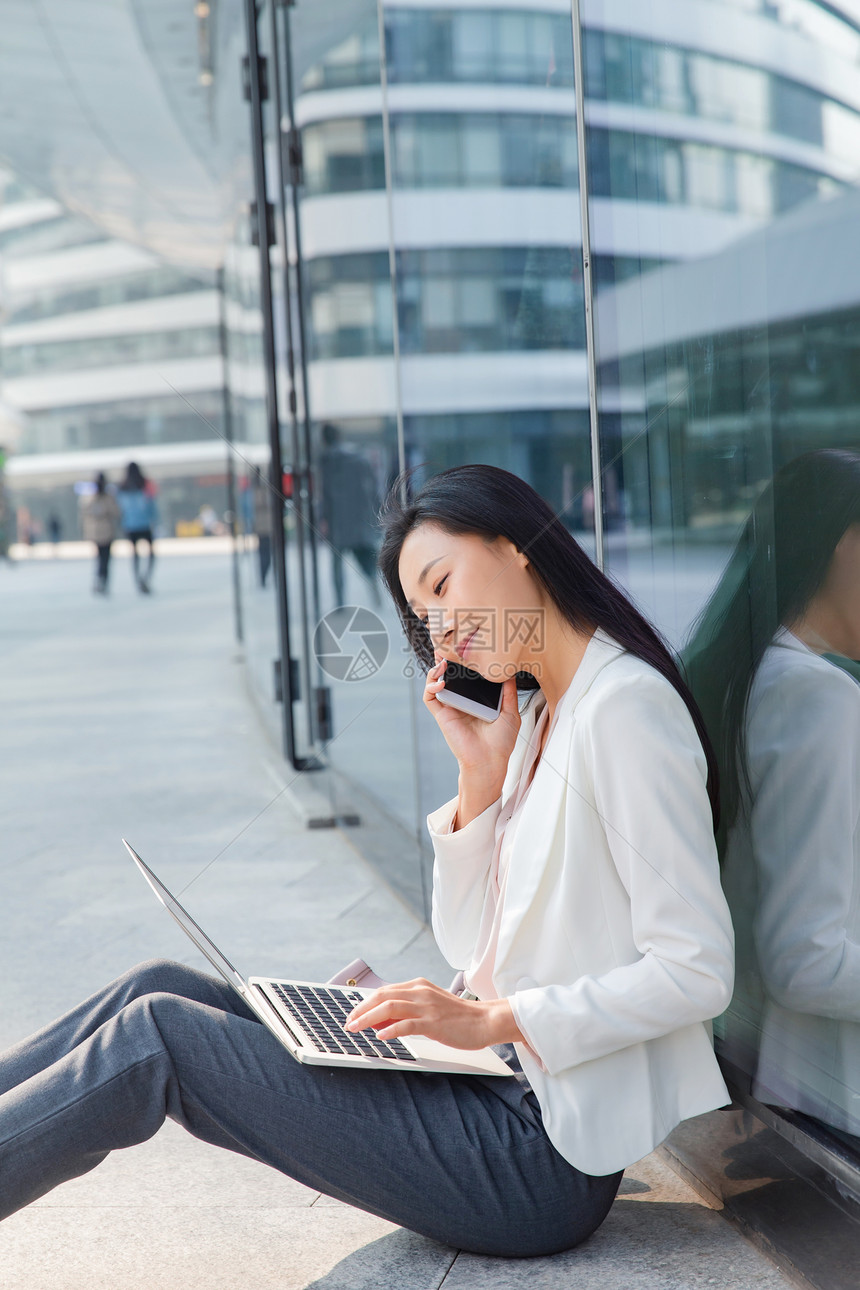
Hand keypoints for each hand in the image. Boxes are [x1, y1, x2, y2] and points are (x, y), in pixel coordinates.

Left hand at [344, 978, 523, 1050]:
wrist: (485, 1020)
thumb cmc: (457, 1017)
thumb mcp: (429, 1007)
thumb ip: (407, 1011)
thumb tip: (379, 1021)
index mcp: (418, 986)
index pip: (384, 991)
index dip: (365, 1003)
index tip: (353, 1015)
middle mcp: (420, 992)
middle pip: (382, 996)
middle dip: (361, 1010)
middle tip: (348, 1023)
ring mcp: (427, 1006)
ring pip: (390, 1007)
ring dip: (368, 1018)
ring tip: (356, 1029)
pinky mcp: (434, 1022)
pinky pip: (407, 1024)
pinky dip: (391, 1029)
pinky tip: (381, 1036)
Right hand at [424, 655, 520, 782]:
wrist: (490, 762)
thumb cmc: (500, 743)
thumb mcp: (511, 712)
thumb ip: (509, 691)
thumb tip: (509, 670)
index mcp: (477, 699)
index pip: (467, 675)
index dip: (463, 661)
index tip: (467, 646)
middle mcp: (462, 701)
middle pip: (449, 675)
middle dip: (446, 658)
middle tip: (448, 644)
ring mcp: (450, 707)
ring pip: (435, 682)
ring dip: (435, 668)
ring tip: (442, 659)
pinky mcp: (442, 715)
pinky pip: (430, 697)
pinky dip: (431, 686)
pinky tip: (441, 681)